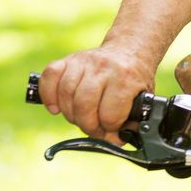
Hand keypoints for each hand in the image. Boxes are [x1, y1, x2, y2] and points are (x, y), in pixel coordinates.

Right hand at [37, 44, 156, 144]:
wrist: (130, 50)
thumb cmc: (134, 79)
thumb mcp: (142, 98)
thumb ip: (131, 121)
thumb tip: (115, 141)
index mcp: (126, 78)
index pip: (110, 114)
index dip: (109, 129)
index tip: (111, 130)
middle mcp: (104, 67)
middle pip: (84, 105)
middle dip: (87, 125)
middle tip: (93, 128)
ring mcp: (85, 61)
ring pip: (66, 93)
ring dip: (69, 114)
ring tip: (80, 117)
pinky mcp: (68, 59)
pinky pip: (50, 76)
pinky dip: (48, 95)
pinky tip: (56, 107)